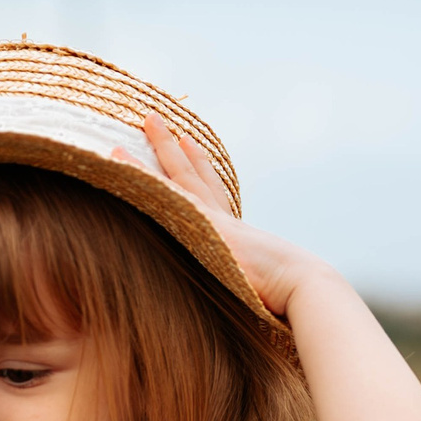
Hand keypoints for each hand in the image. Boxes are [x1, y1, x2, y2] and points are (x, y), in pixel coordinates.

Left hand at [138, 115, 333, 316]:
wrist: (300, 286)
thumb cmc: (290, 300)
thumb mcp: (264, 292)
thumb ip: (253, 290)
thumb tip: (256, 301)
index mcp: (237, 237)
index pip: (214, 194)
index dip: (202, 167)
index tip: (191, 142)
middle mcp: (223, 222)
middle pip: (194, 176)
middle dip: (175, 148)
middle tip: (155, 119)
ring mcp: (210, 222)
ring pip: (178, 176)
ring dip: (160, 148)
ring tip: (147, 122)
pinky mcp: (199, 227)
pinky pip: (162, 193)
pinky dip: (141, 176)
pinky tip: (120, 159)